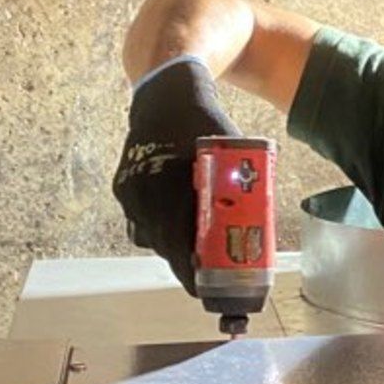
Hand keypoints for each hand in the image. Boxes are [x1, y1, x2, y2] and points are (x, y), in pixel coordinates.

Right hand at [111, 58, 239, 293]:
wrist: (165, 93)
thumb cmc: (203, 121)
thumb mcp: (231, 148)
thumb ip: (243, 182)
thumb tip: (261, 220)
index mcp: (168, 183)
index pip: (175, 242)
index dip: (189, 271)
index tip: (202, 290)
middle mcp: (142, 191)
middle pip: (162, 244)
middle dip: (185, 263)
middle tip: (206, 277)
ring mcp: (129, 191)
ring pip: (149, 234)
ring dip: (172, 244)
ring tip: (194, 248)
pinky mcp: (123, 187)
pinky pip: (140, 220)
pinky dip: (159, 226)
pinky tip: (177, 223)